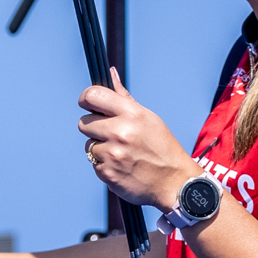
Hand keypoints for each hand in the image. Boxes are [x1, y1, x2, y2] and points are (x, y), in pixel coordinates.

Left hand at [77, 70, 201, 208]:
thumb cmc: (162, 148)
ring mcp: (113, 154)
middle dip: (94, 128)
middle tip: (111, 134)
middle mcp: (120, 132)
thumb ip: (124, 98)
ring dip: (100, 148)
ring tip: (121, 153)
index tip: (87, 104)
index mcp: (131, 114)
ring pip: (88, 144)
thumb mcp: (148, 118)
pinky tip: (122, 166)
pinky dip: (104, 165)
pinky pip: (94, 163)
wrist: (174, 183)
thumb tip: (111, 74)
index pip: (92, 96)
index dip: (86, 99)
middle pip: (83, 123)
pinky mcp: (107, 173)